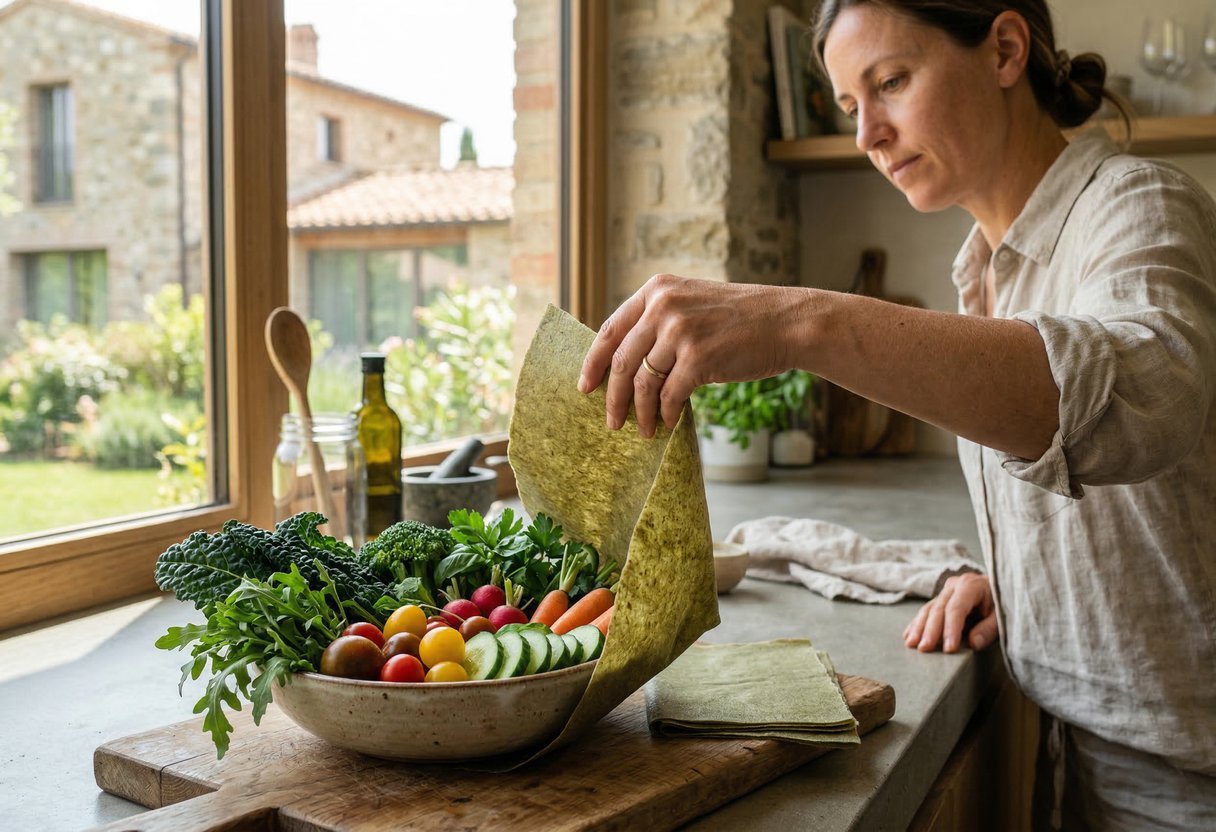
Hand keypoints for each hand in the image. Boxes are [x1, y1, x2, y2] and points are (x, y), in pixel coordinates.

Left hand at [578, 274, 795, 436]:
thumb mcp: (692, 303)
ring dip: (640, 413)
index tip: (584, 386)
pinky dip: (666, 415)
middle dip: (612, 397)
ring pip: (643, 383)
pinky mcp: (698, 359)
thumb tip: (625, 363)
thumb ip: (659, 321)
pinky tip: (669, 423)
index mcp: (657, 289)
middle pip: (621, 361)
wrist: (786, 322)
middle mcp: (663, 306)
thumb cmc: (740, 319)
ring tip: (643, 430)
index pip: (610, 329)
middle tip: (611, 421)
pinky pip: (669, 396)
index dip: (593, 362)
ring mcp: (680, 332)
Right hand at [903, 572, 996, 653]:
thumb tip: (972, 643)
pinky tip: (908, 636)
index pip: (956, 608)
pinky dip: (917, 624)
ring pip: (928, 609)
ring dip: (919, 628)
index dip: (951, 629)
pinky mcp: (941, 599)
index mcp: (971, 585)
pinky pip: (926, 611)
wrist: (1004, 589)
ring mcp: (946, 591)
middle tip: (924, 648)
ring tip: (911, 644)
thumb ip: (989, 629)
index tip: (948, 649)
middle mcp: (955, 585)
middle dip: (930, 630)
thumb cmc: (1004, 604)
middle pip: (938, 608)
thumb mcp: (1003, 617)